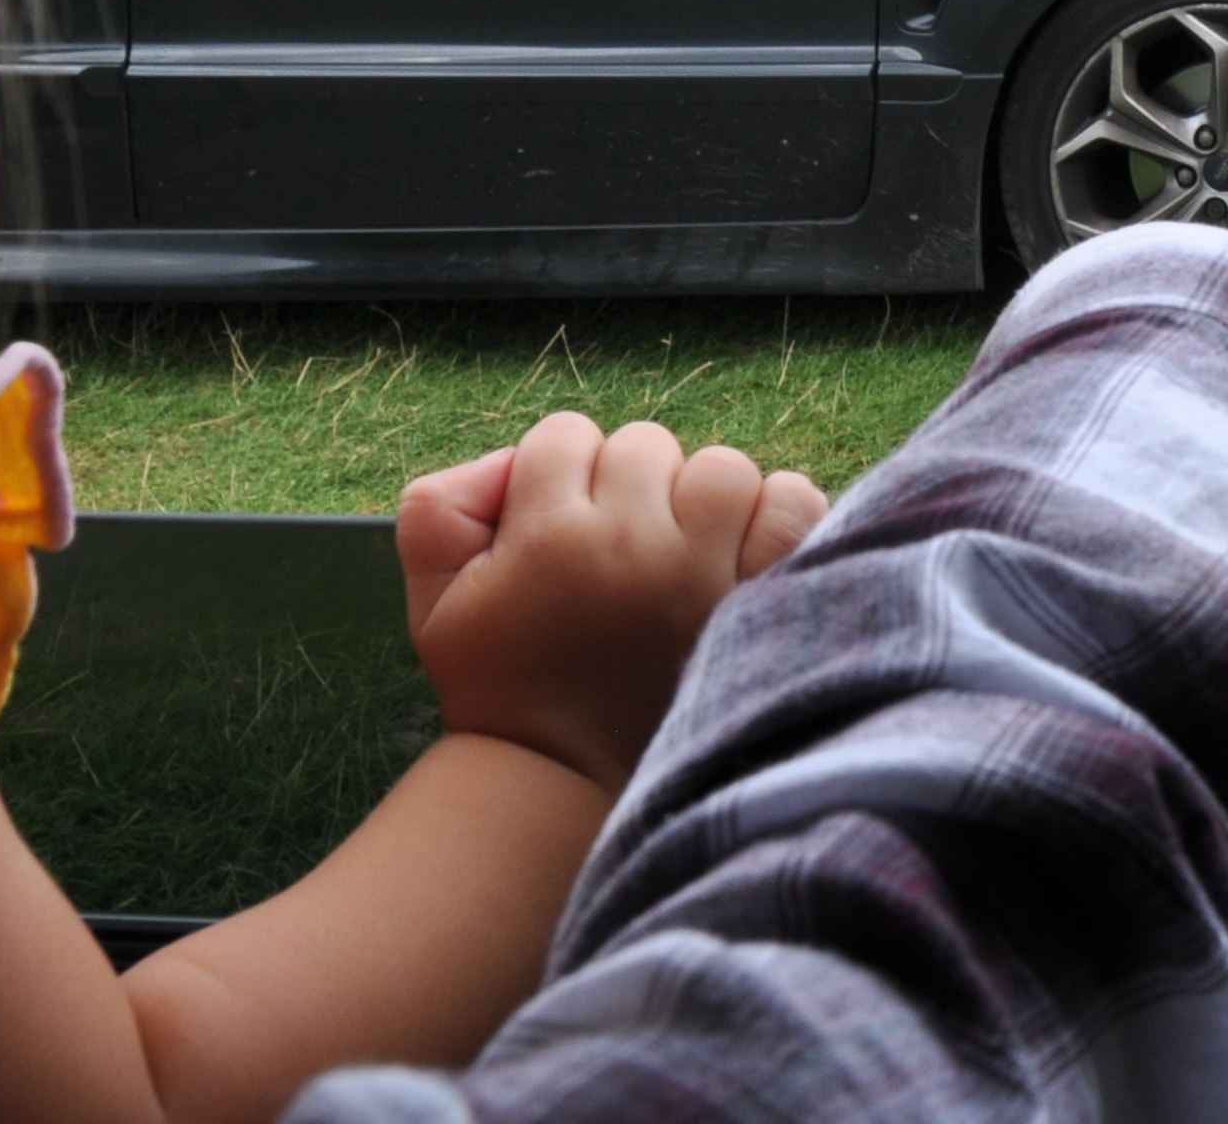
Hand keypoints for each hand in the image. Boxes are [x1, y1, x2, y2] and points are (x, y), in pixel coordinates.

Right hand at [395, 415, 829, 792]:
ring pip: (720, 467)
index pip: (563, 435)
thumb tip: (508, 462)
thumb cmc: (504, 692)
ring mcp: (704, 569)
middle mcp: (629, 543)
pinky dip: (775, 518)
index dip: (559, 478)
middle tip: (619, 560)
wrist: (569, 791)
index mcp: (547, 535)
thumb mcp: (434, 606)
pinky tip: (744, 560)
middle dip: (629, 490)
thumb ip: (439, 511)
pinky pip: (792, 503)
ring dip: (703, 502)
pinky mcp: (761, 599)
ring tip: (683, 560)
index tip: (560, 534)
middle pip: (644, 446)